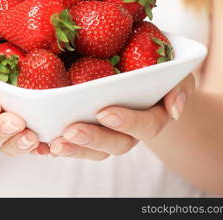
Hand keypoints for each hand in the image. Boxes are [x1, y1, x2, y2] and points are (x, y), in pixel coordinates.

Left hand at [49, 74, 194, 159]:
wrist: (146, 78)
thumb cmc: (160, 72)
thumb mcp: (177, 73)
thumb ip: (180, 85)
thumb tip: (174, 108)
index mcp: (154, 116)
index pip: (146, 125)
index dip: (127, 122)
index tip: (104, 112)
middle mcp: (132, 132)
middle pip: (116, 144)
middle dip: (93, 139)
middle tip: (70, 131)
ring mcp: (110, 135)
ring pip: (94, 150)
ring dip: (74, 149)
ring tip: (53, 144)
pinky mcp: (91, 132)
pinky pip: (77, 145)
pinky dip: (60, 148)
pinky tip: (42, 146)